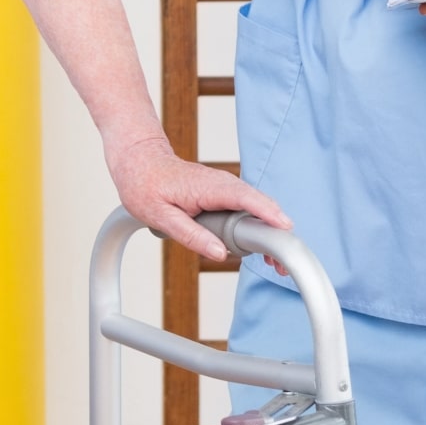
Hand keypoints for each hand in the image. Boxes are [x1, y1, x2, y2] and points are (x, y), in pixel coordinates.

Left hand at [105, 135, 290, 263]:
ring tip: (275, 262)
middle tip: (280, 263)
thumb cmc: (145, 185)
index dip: (268, 214)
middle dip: (276, 231)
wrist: (139, 161)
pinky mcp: (224, 193)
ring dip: (270, 230)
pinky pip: (248, 207)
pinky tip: (261, 246)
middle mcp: (223, 183)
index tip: (286, 229)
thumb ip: (191, 235)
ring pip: (257, 207)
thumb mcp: (160, 216)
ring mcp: (226, 187)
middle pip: (260, 205)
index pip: (246, 198)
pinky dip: (260, 224)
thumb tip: (220, 254)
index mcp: (209, 187)